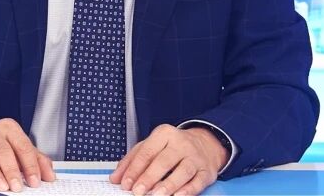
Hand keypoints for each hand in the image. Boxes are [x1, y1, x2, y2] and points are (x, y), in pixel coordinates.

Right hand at [0, 118, 55, 192]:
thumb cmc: (0, 147)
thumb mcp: (20, 149)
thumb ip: (37, 160)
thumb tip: (50, 176)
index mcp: (10, 129)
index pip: (23, 146)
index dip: (30, 165)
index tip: (34, 181)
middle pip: (3, 150)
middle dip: (11, 170)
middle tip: (17, 187)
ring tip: (2, 187)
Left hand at [109, 124, 227, 195]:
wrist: (205, 143)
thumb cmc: (173, 146)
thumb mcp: (151, 146)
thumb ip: (132, 160)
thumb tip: (116, 177)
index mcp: (164, 134)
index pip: (146, 152)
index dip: (134, 169)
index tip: (126, 183)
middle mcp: (181, 144)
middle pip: (163, 161)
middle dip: (149, 178)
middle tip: (137, 191)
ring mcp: (195, 157)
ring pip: (183, 171)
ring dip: (168, 185)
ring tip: (156, 195)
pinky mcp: (207, 171)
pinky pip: (197, 182)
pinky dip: (187, 191)